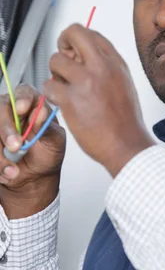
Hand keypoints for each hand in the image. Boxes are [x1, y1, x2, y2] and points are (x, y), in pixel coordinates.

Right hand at [0, 85, 65, 216]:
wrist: (35, 177)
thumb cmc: (47, 154)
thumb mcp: (55, 142)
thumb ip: (47, 127)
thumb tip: (40, 113)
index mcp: (33, 105)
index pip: (25, 91)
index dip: (22, 98)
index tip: (22, 109)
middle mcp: (12, 111)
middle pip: (2, 107)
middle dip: (6, 129)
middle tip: (16, 147)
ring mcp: (0, 125)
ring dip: (0, 153)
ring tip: (14, 171)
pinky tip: (8, 172)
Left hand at [43, 24, 154, 176]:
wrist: (127, 145)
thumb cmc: (125, 122)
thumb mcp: (124, 84)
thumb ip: (106, 68)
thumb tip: (85, 57)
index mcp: (116, 63)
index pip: (91, 33)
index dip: (77, 41)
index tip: (74, 52)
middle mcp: (102, 67)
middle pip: (73, 33)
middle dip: (62, 43)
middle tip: (62, 59)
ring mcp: (86, 82)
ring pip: (55, 60)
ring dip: (54, 75)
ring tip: (65, 90)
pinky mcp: (71, 99)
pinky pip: (48, 85)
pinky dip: (51, 94)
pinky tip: (62, 103)